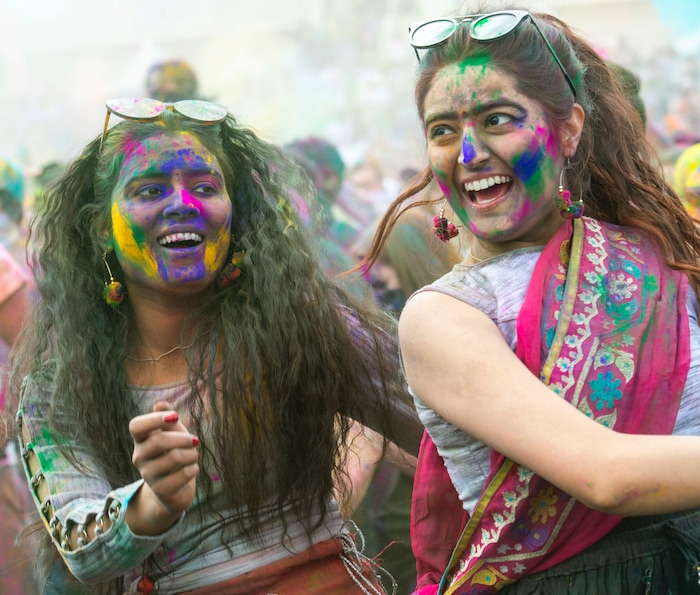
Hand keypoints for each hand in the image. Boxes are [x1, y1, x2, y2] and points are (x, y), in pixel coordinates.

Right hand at [129, 400, 199, 516]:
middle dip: (183, 438)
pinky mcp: (160, 490)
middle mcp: (139, 457)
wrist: (174, 489)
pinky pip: (182, 475)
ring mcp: (147, 475)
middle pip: (158, 441)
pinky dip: (194, 469)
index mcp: (140, 440)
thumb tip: (160, 403)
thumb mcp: (173, 433)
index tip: (176, 416)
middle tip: (196, 440)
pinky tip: (193, 469)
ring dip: (192, 454)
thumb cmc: (174, 454)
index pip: (136, 426)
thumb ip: (167, 418)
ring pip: (174, 458)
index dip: (155, 419)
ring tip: (195, 455)